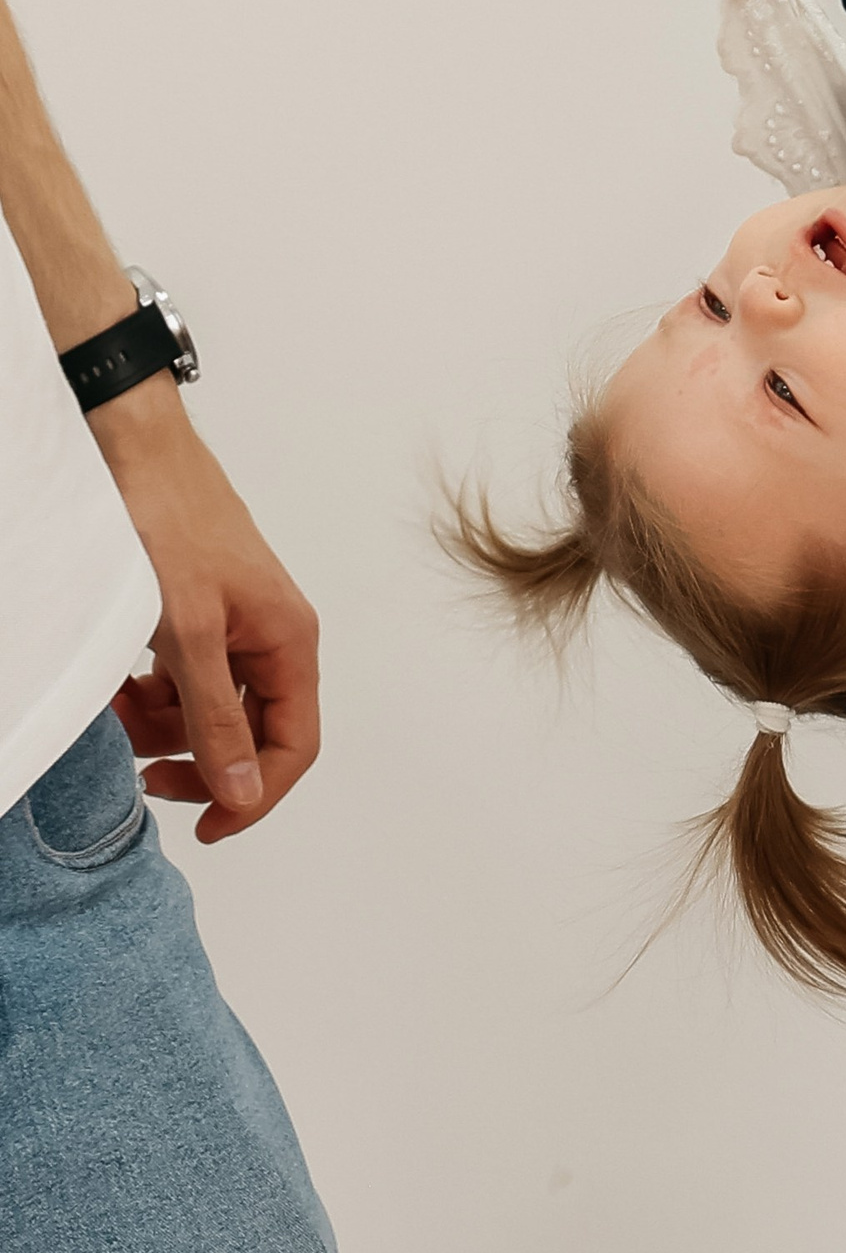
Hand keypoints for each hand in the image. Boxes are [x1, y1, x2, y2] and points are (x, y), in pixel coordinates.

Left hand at [90, 377, 320, 843]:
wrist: (137, 457)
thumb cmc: (172, 527)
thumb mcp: (190, 635)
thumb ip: (216, 717)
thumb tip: (242, 790)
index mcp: (290, 641)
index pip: (294, 745)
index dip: (254, 795)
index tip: (204, 828)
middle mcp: (274, 638)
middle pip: (254, 733)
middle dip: (198, 761)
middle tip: (144, 779)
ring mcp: (239, 627)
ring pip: (212, 710)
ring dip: (162, 726)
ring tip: (113, 712)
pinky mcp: (205, 616)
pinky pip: (188, 680)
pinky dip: (151, 695)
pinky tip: (118, 684)